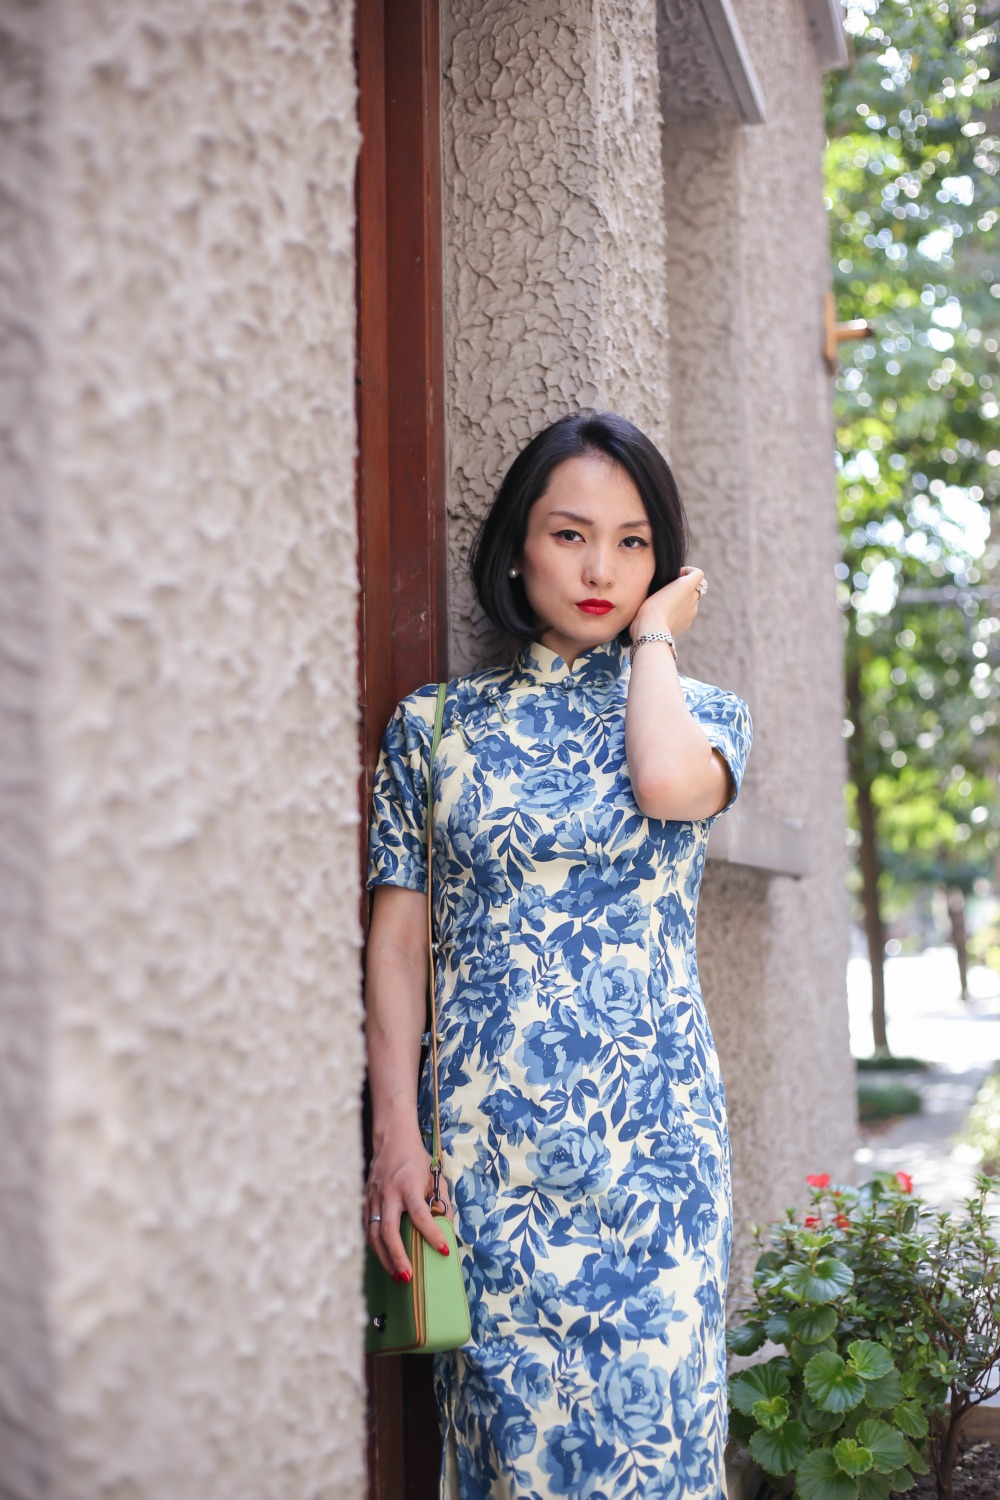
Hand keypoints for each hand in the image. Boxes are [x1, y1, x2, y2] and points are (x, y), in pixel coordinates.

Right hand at [365, 1134, 452, 1280]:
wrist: (391, 1139)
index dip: (432, 1233)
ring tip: (397, 1276)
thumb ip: (440, 1200)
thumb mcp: (433, 1175)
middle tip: (408, 1277)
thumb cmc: (415, 1159)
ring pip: (374, 1234)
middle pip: (389, 1230)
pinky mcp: (365, 1202)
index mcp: (409, 1185)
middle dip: (397, 1256)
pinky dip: (375, 1247)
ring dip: (385, 1258)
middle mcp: (388, 1193)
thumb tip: (446, 1225)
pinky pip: (367, 1229)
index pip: (420, 1214)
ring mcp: (374, 1198)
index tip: (444, 1250)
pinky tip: (384, 1259)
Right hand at [630, 566, 705, 641]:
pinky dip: (680, 613)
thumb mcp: (657, 586)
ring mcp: (692, 612)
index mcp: (687, 585)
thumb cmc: (650, 606)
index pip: (699, 574)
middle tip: (671, 591)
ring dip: (683, 601)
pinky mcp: (688, 623)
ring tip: (665, 605)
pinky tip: (666, 616)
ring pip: (691, 602)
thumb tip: (675, 586)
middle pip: (696, 589)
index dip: (689, 572)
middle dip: (686, 588)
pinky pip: (687, 614)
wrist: (652, 630)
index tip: (677, 576)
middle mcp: (693, 597)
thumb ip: (671, 584)